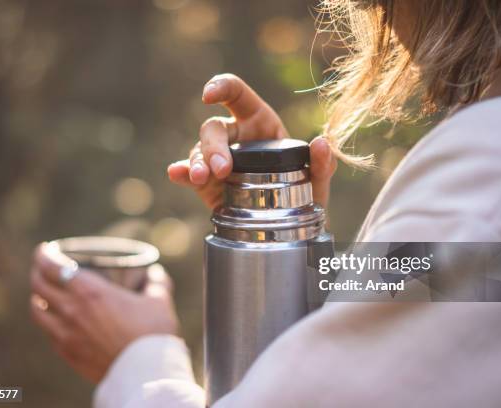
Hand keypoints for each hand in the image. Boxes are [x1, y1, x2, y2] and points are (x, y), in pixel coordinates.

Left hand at [29, 243, 178, 382]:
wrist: (145, 373)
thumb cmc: (153, 334)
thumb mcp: (159, 302)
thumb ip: (156, 283)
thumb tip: (156, 273)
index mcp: (91, 291)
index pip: (53, 267)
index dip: (44, 255)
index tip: (45, 250)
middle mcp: (71, 310)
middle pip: (39, 286)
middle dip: (38, 272)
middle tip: (43, 267)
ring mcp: (66, 334)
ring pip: (37, 311)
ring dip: (37, 298)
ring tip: (43, 294)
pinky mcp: (67, 354)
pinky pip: (48, 333)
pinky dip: (48, 321)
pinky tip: (56, 320)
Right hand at [167, 73, 336, 208]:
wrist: (291, 227)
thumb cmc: (304, 194)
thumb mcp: (318, 180)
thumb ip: (323, 163)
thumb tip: (323, 143)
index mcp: (260, 122)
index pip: (236, 94)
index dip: (221, 87)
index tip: (209, 95)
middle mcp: (236, 137)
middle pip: (213, 129)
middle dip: (214, 145)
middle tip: (222, 168)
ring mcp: (219, 160)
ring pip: (199, 152)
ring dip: (197, 162)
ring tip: (203, 177)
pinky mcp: (208, 184)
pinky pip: (190, 174)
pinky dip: (182, 173)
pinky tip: (177, 173)